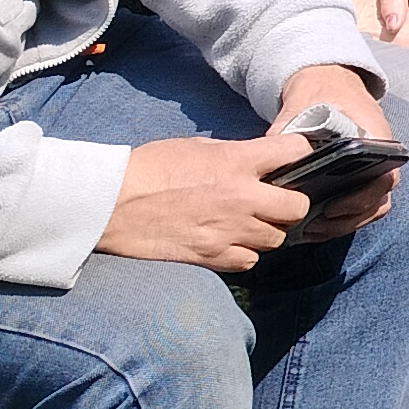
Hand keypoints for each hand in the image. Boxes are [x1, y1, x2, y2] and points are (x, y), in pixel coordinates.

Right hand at [98, 135, 312, 266]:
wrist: (109, 204)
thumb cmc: (147, 168)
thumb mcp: (196, 147)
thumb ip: (233, 155)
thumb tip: (257, 163)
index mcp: (238, 162)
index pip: (295, 151)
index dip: (299, 153)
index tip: (294, 159)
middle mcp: (241, 198)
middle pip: (298, 207)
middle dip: (292, 203)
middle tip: (275, 201)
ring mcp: (228, 231)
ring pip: (277, 238)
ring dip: (268, 231)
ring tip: (249, 224)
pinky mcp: (212, 257)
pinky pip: (249, 260)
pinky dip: (245, 253)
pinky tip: (230, 243)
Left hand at [275, 64, 399, 238]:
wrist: (327, 83)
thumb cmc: (319, 91)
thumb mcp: (303, 103)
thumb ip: (289, 128)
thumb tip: (270, 156)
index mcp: (376, 136)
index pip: (386, 176)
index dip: (364, 198)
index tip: (332, 206)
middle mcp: (381, 157)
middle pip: (378, 201)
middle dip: (348, 219)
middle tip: (315, 225)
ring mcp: (371, 171)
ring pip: (369, 210)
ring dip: (342, 225)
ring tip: (310, 231)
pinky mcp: (358, 181)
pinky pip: (358, 210)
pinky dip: (338, 222)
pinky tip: (311, 228)